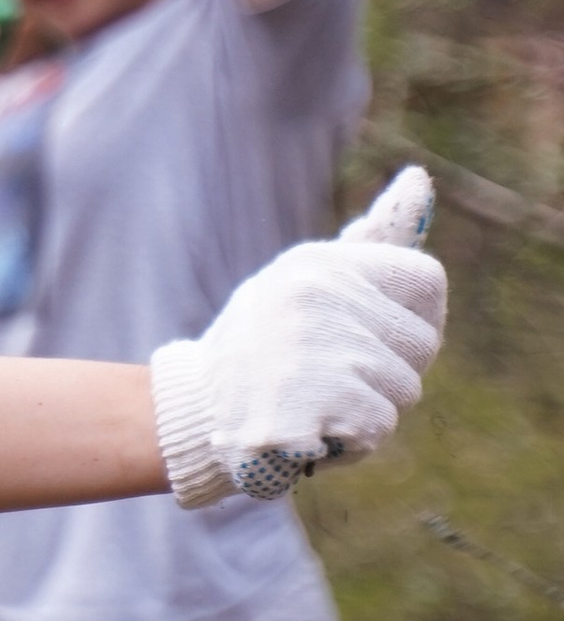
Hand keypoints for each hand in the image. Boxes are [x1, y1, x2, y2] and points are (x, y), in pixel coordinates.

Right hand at [151, 167, 444, 507]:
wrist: (193, 414)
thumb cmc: (260, 350)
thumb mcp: (302, 285)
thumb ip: (363, 248)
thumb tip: (419, 180)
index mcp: (320, 262)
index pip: (427, 280)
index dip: (416, 320)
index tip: (385, 341)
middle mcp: (321, 292)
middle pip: (422, 343)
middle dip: (390, 372)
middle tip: (329, 376)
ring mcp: (322, 344)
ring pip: (404, 389)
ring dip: (369, 409)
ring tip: (312, 401)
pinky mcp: (323, 398)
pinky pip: (381, 425)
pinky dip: (352, 440)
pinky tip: (310, 428)